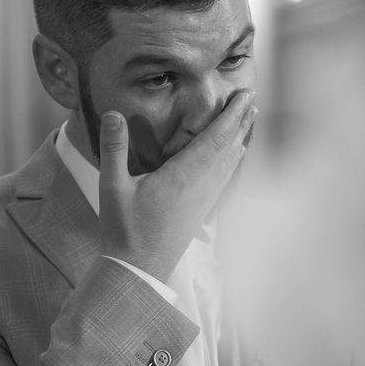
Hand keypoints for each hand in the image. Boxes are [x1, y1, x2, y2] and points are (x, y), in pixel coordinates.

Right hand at [98, 90, 256, 281]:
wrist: (140, 269)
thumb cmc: (125, 229)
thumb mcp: (112, 187)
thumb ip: (114, 149)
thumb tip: (114, 114)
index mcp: (185, 175)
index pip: (215, 138)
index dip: (232, 115)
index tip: (245, 95)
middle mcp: (203, 185)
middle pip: (229, 146)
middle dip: (241, 120)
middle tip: (252, 98)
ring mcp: (206, 198)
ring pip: (230, 161)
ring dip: (240, 137)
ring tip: (249, 119)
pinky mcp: (204, 209)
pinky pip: (225, 176)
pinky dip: (233, 158)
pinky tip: (235, 155)